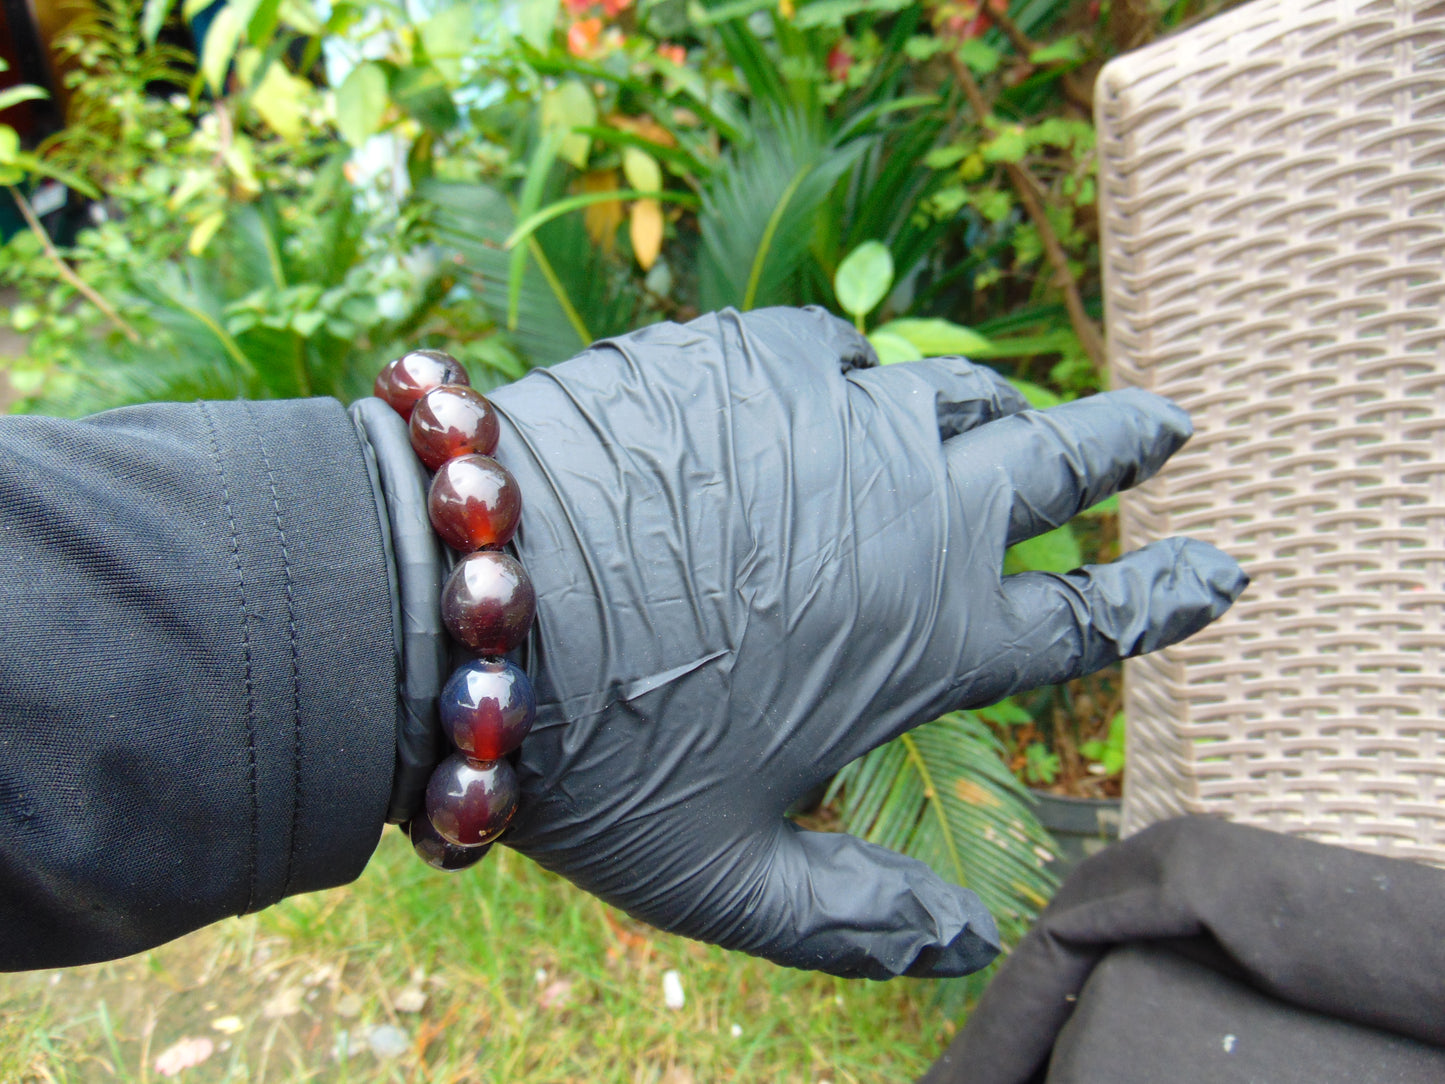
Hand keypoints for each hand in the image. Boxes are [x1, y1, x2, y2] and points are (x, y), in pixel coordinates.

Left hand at [488, 307, 1244, 979]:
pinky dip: (849, 378)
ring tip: (991, 420)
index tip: (1226, 567)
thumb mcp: (729, 884)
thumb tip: (971, 948)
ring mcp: (832, 415)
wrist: (461, 605)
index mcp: (927, 637)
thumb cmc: (600, 761)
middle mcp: (909, 508)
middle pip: (1063, 457)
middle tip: (1169, 422)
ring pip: (954, 391)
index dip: (1171, 596)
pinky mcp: (746, 353)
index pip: (1093, 618)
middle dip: (1129, 441)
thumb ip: (861, 922)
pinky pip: (834, 350)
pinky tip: (820, 398)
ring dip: (987, 411)